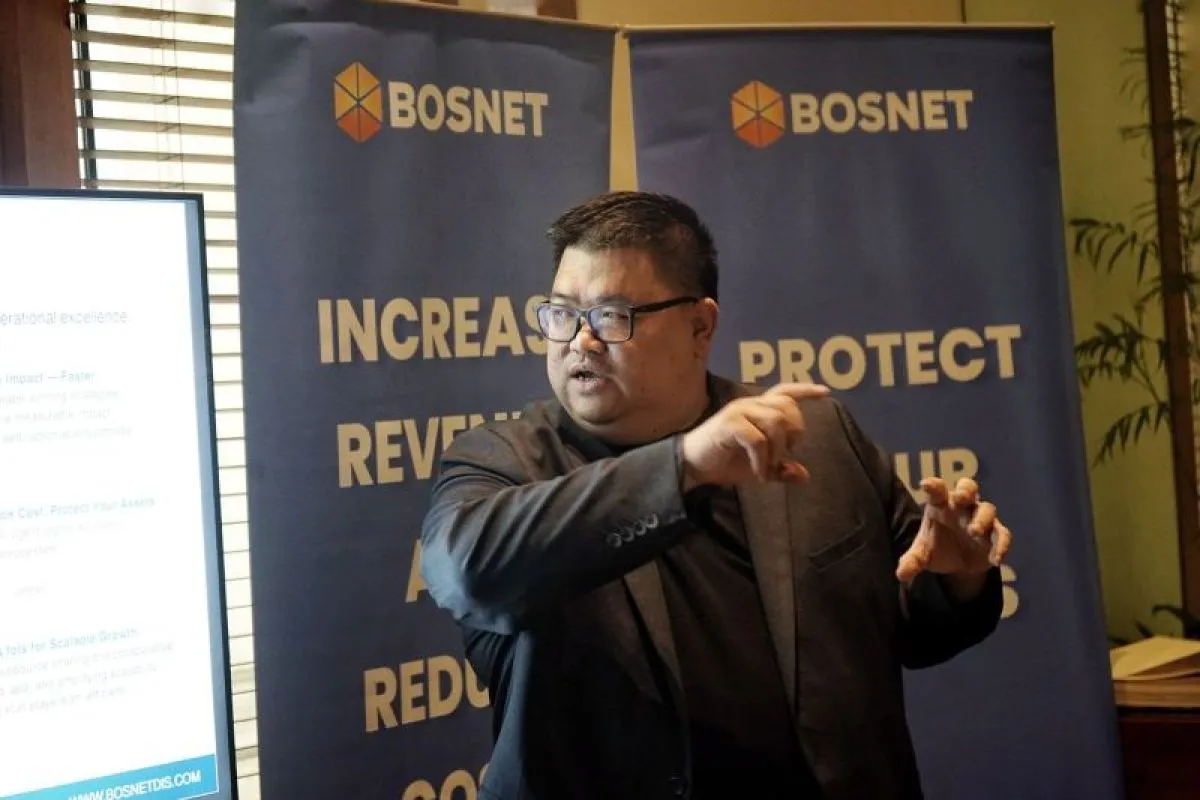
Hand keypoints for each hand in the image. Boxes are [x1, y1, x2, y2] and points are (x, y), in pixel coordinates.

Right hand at [680, 382, 829, 488]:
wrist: (694, 466)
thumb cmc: (726, 461)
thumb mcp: (760, 467)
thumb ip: (781, 469)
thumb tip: (804, 476)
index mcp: (758, 408)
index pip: (785, 391)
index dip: (805, 390)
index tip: (826, 392)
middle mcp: (750, 404)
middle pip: (786, 408)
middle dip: (793, 434)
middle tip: (784, 456)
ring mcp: (739, 411)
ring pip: (775, 422)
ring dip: (777, 451)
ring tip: (768, 469)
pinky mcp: (729, 424)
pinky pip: (757, 439)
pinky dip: (761, 460)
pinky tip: (757, 473)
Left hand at [895, 477, 1011, 589]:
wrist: (959, 563)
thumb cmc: (937, 547)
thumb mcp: (923, 554)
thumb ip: (912, 561)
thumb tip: (901, 574)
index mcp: (940, 505)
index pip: (937, 491)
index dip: (933, 486)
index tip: (926, 484)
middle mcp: (961, 507)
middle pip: (968, 487)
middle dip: (966, 490)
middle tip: (961, 497)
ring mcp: (980, 519)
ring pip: (987, 509)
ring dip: (982, 518)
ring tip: (974, 532)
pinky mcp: (994, 535)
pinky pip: (1002, 535)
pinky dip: (1001, 545)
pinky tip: (995, 560)